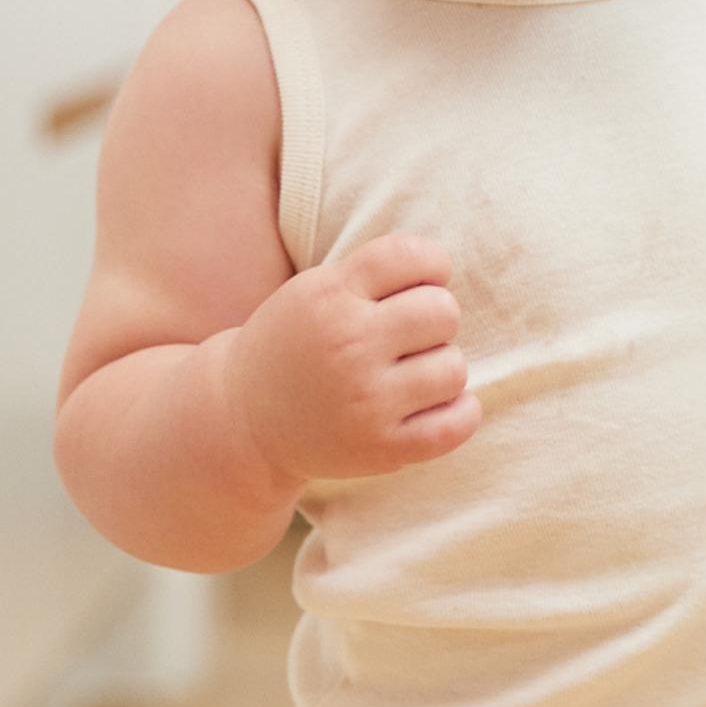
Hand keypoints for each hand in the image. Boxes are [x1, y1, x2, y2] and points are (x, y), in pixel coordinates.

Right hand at [225, 233, 480, 483]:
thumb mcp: (315, 290)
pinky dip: (461, 413)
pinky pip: (457, 423)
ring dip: (441, 369)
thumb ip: (375, 271)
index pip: (412, 257)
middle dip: (435, 320)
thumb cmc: (298, 343)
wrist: (245, 419)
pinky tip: (436, 404)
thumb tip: (447, 271)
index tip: (420, 284)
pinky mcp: (381, 449)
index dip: (432, 266)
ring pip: (454, 368)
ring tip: (409, 374)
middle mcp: (349, 345)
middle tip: (409, 337)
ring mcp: (366, 401)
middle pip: (444, 312)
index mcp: (330, 296)